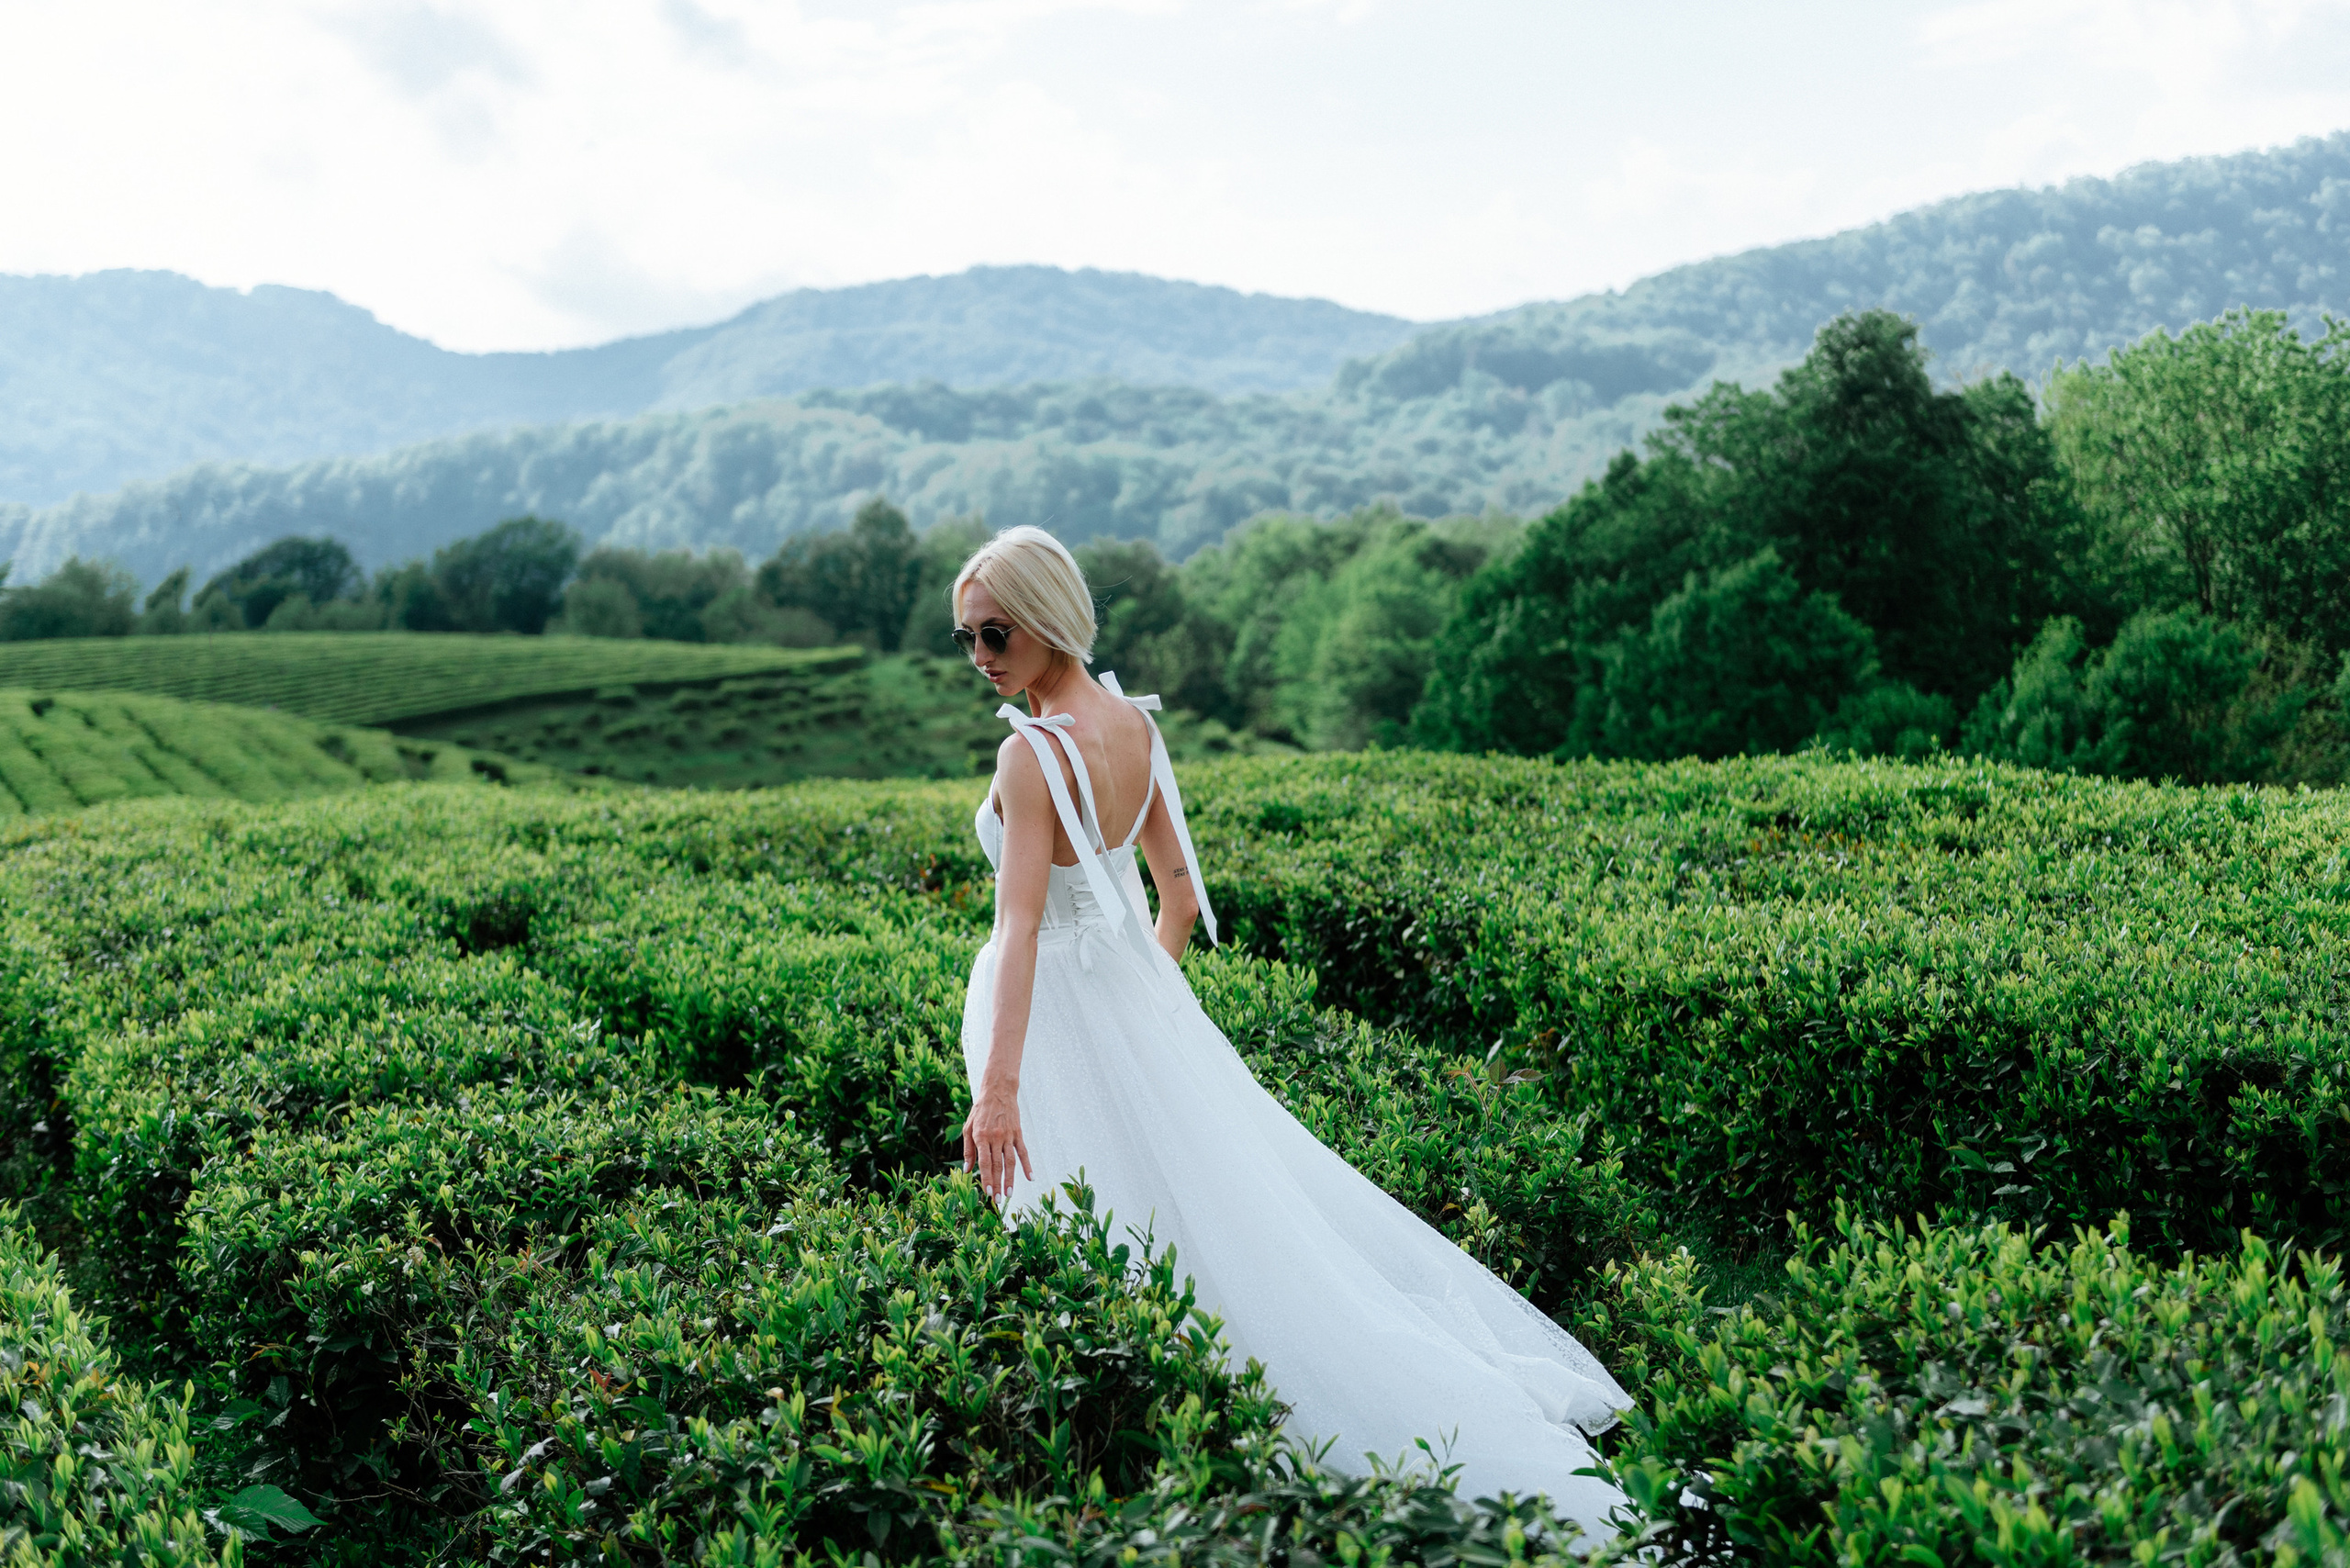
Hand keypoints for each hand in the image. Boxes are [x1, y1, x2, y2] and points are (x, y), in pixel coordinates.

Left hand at [962, 1079, 1032, 1203]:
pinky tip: (1030, 1177)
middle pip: (997, 1165)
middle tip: (998, 1200)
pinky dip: (1027, 1165)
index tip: (988, 1193)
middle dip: (997, 1184)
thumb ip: (967, 1149)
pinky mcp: (1018, 1133)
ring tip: (1010, 1194)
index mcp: (980, 1136)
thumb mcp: (968, 1127)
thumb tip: (967, 1170)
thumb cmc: (980, 1110)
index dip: (986, 1179)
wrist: (998, 1090)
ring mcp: (1008, 1135)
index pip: (984, 1162)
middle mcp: (995, 1137)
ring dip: (1011, 1179)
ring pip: (1010, 1162)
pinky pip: (1023, 1152)